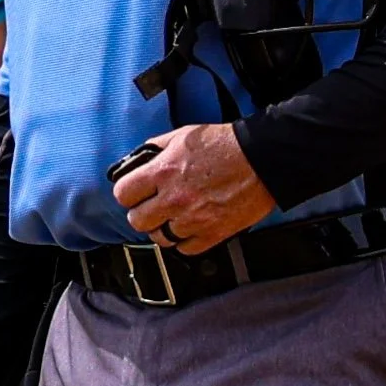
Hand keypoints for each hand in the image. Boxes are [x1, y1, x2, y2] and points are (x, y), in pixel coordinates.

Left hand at [111, 124, 273, 254]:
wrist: (262, 158)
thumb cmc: (226, 144)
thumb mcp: (183, 136)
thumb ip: (154, 149)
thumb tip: (135, 162)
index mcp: (163, 172)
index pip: (123, 194)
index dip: (128, 193)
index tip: (135, 193)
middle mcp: (174, 199)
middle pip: (137, 221)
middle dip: (143, 213)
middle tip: (154, 206)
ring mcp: (193, 219)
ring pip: (160, 238)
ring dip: (163, 228)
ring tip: (174, 217)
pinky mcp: (213, 233)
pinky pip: (185, 249)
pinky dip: (185, 240)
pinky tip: (191, 226)